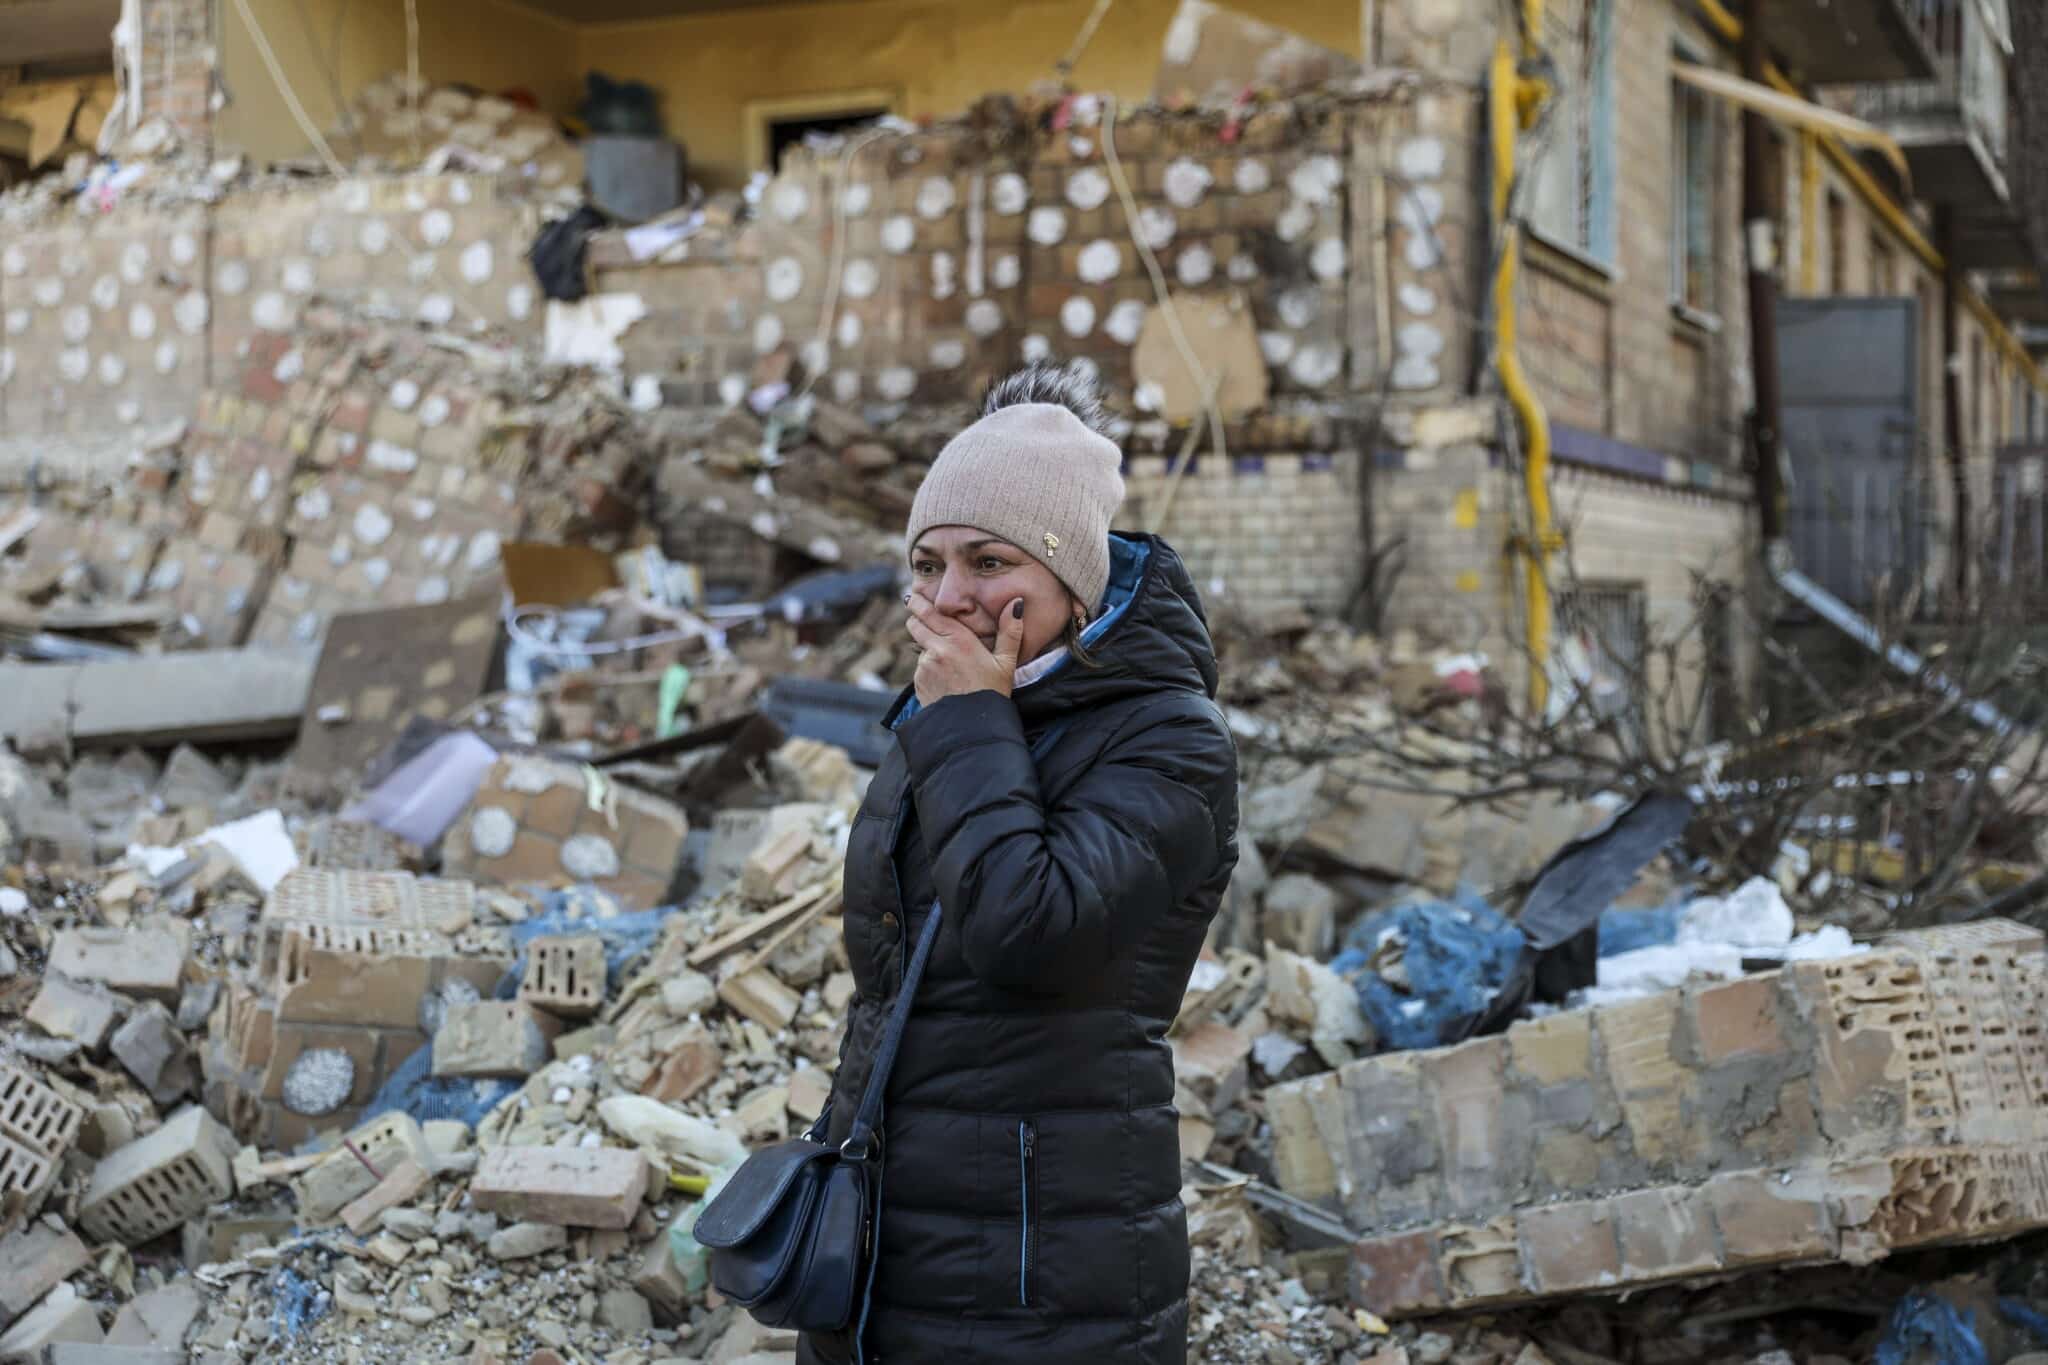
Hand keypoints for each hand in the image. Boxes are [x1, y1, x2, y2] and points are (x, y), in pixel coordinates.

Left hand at [906, 595, 1023, 704]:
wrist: (972, 728)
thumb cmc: (993, 693)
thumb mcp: (1006, 662)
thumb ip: (1010, 631)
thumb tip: (1017, 603)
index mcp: (959, 640)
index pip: (930, 612)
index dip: (918, 603)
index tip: (913, 596)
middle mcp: (937, 650)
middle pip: (915, 624)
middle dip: (917, 621)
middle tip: (923, 620)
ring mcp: (925, 667)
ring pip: (919, 649)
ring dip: (928, 649)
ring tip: (949, 664)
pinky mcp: (919, 682)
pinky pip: (920, 669)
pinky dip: (929, 670)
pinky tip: (946, 680)